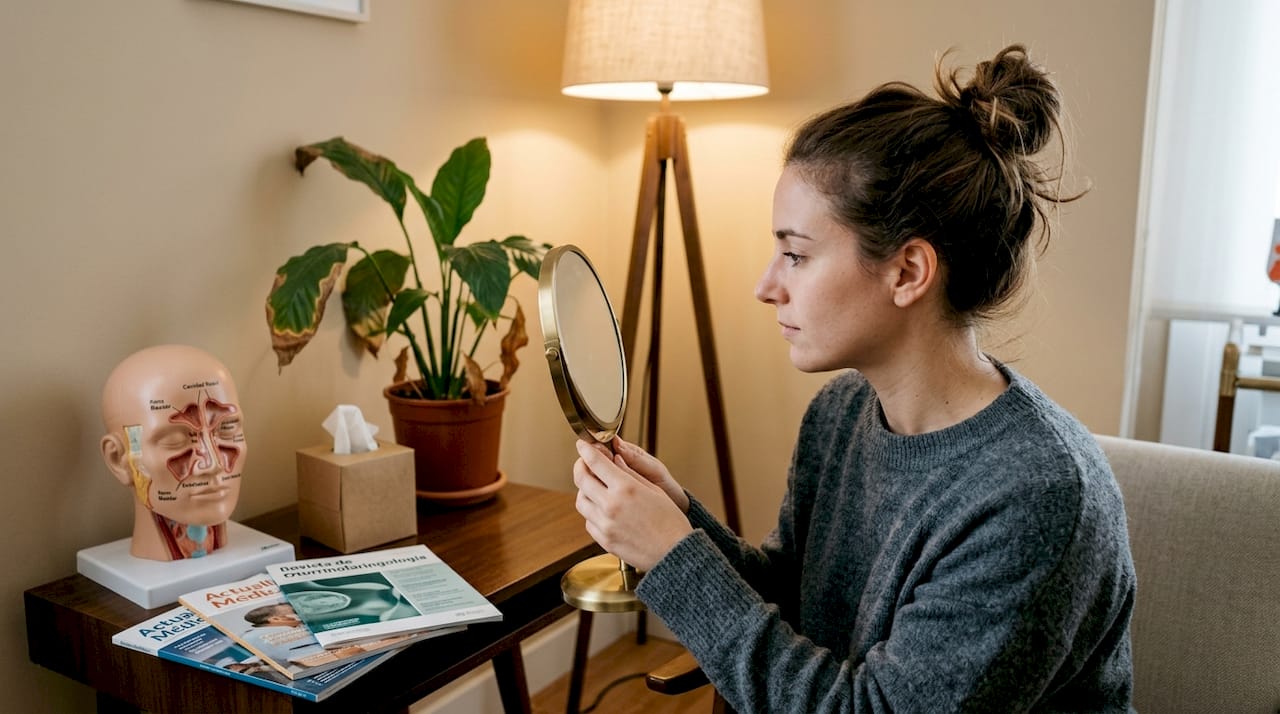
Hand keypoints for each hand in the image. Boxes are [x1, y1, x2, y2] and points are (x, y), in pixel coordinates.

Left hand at [574, 439, 692, 570]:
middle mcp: (610, 505)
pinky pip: (588, 521)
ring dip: (584, 490)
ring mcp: (604, 524)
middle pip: (582, 479)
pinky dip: (591, 511)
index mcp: (625, 488)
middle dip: (580, 466)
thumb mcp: (654, 489)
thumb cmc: (670, 521)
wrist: (674, 553)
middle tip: (583, 462)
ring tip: (593, 486)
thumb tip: (615, 460)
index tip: (582, 444)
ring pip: (580, 501)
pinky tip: (602, 508)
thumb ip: (631, 473)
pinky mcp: (604, 540)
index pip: (596, 462)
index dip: (586, 449)